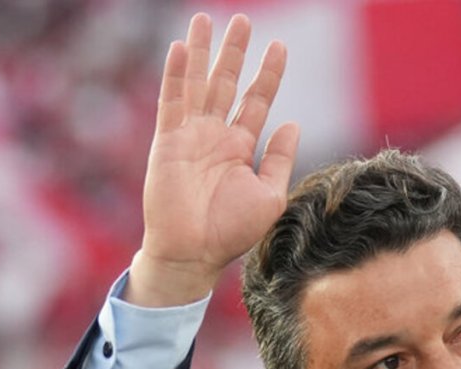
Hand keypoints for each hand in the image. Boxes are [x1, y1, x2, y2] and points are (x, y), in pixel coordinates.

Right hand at [127, 13, 299, 306]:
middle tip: (244, 20)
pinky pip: (172, 102)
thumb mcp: (269, 196)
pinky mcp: (167, 142)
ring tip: (207, 19)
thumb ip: (279, 159)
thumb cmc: (232, 232)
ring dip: (201, 52)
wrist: (194, 253)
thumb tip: (293, 123)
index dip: (268, 75)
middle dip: (234, 53)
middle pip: (226, 84)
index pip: (256, 102)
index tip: (280, 47)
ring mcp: (189, 136)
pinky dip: (175, 75)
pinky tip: (180, 49)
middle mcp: (215, 137)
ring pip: (197, 84)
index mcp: (240, 148)